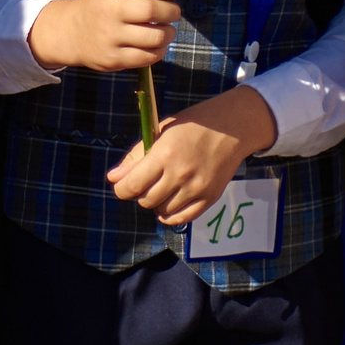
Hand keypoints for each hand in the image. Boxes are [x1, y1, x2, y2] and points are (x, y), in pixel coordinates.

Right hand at [27, 0, 180, 71]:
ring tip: (167, 30)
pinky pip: (148, 56)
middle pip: (150, 9)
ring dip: (169, 33)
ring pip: (154, 36)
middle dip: (171, 11)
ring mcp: (110, 37)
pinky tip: (157, 44)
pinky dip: (160, 50)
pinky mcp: (114, 59)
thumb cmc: (104, 7)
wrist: (72, 33)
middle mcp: (108, 12)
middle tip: (174, 12)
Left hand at [106, 85, 277, 226]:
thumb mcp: (160, 131)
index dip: (121, 189)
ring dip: (156, 203)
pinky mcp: (210, 197)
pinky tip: (169, 205)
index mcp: (164, 154)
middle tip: (146, 182)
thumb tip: (113, 178)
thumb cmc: (191, 125)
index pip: (132, 186)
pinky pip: (183, 218)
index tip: (122, 185)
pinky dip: (171, 216)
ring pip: (162, 211)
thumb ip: (135, 156)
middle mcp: (180, 174)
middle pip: (146, 201)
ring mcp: (196, 188)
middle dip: (140, 194)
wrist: (231, 128)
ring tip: (162, 188)